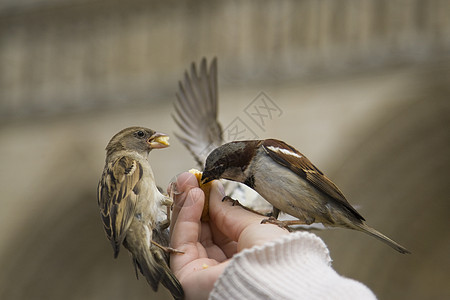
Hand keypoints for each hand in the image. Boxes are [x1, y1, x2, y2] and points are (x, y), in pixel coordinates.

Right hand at [169, 172, 288, 299]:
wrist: (276, 280)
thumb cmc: (277, 257)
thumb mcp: (254, 225)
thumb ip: (229, 210)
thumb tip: (213, 191)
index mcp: (242, 259)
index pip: (219, 231)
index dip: (210, 206)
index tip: (205, 184)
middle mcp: (221, 268)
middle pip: (200, 232)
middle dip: (193, 202)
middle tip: (191, 178)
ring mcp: (202, 274)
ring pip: (187, 235)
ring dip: (186, 205)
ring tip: (189, 182)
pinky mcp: (187, 278)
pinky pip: (182, 243)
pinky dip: (184, 216)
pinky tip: (191, 196)